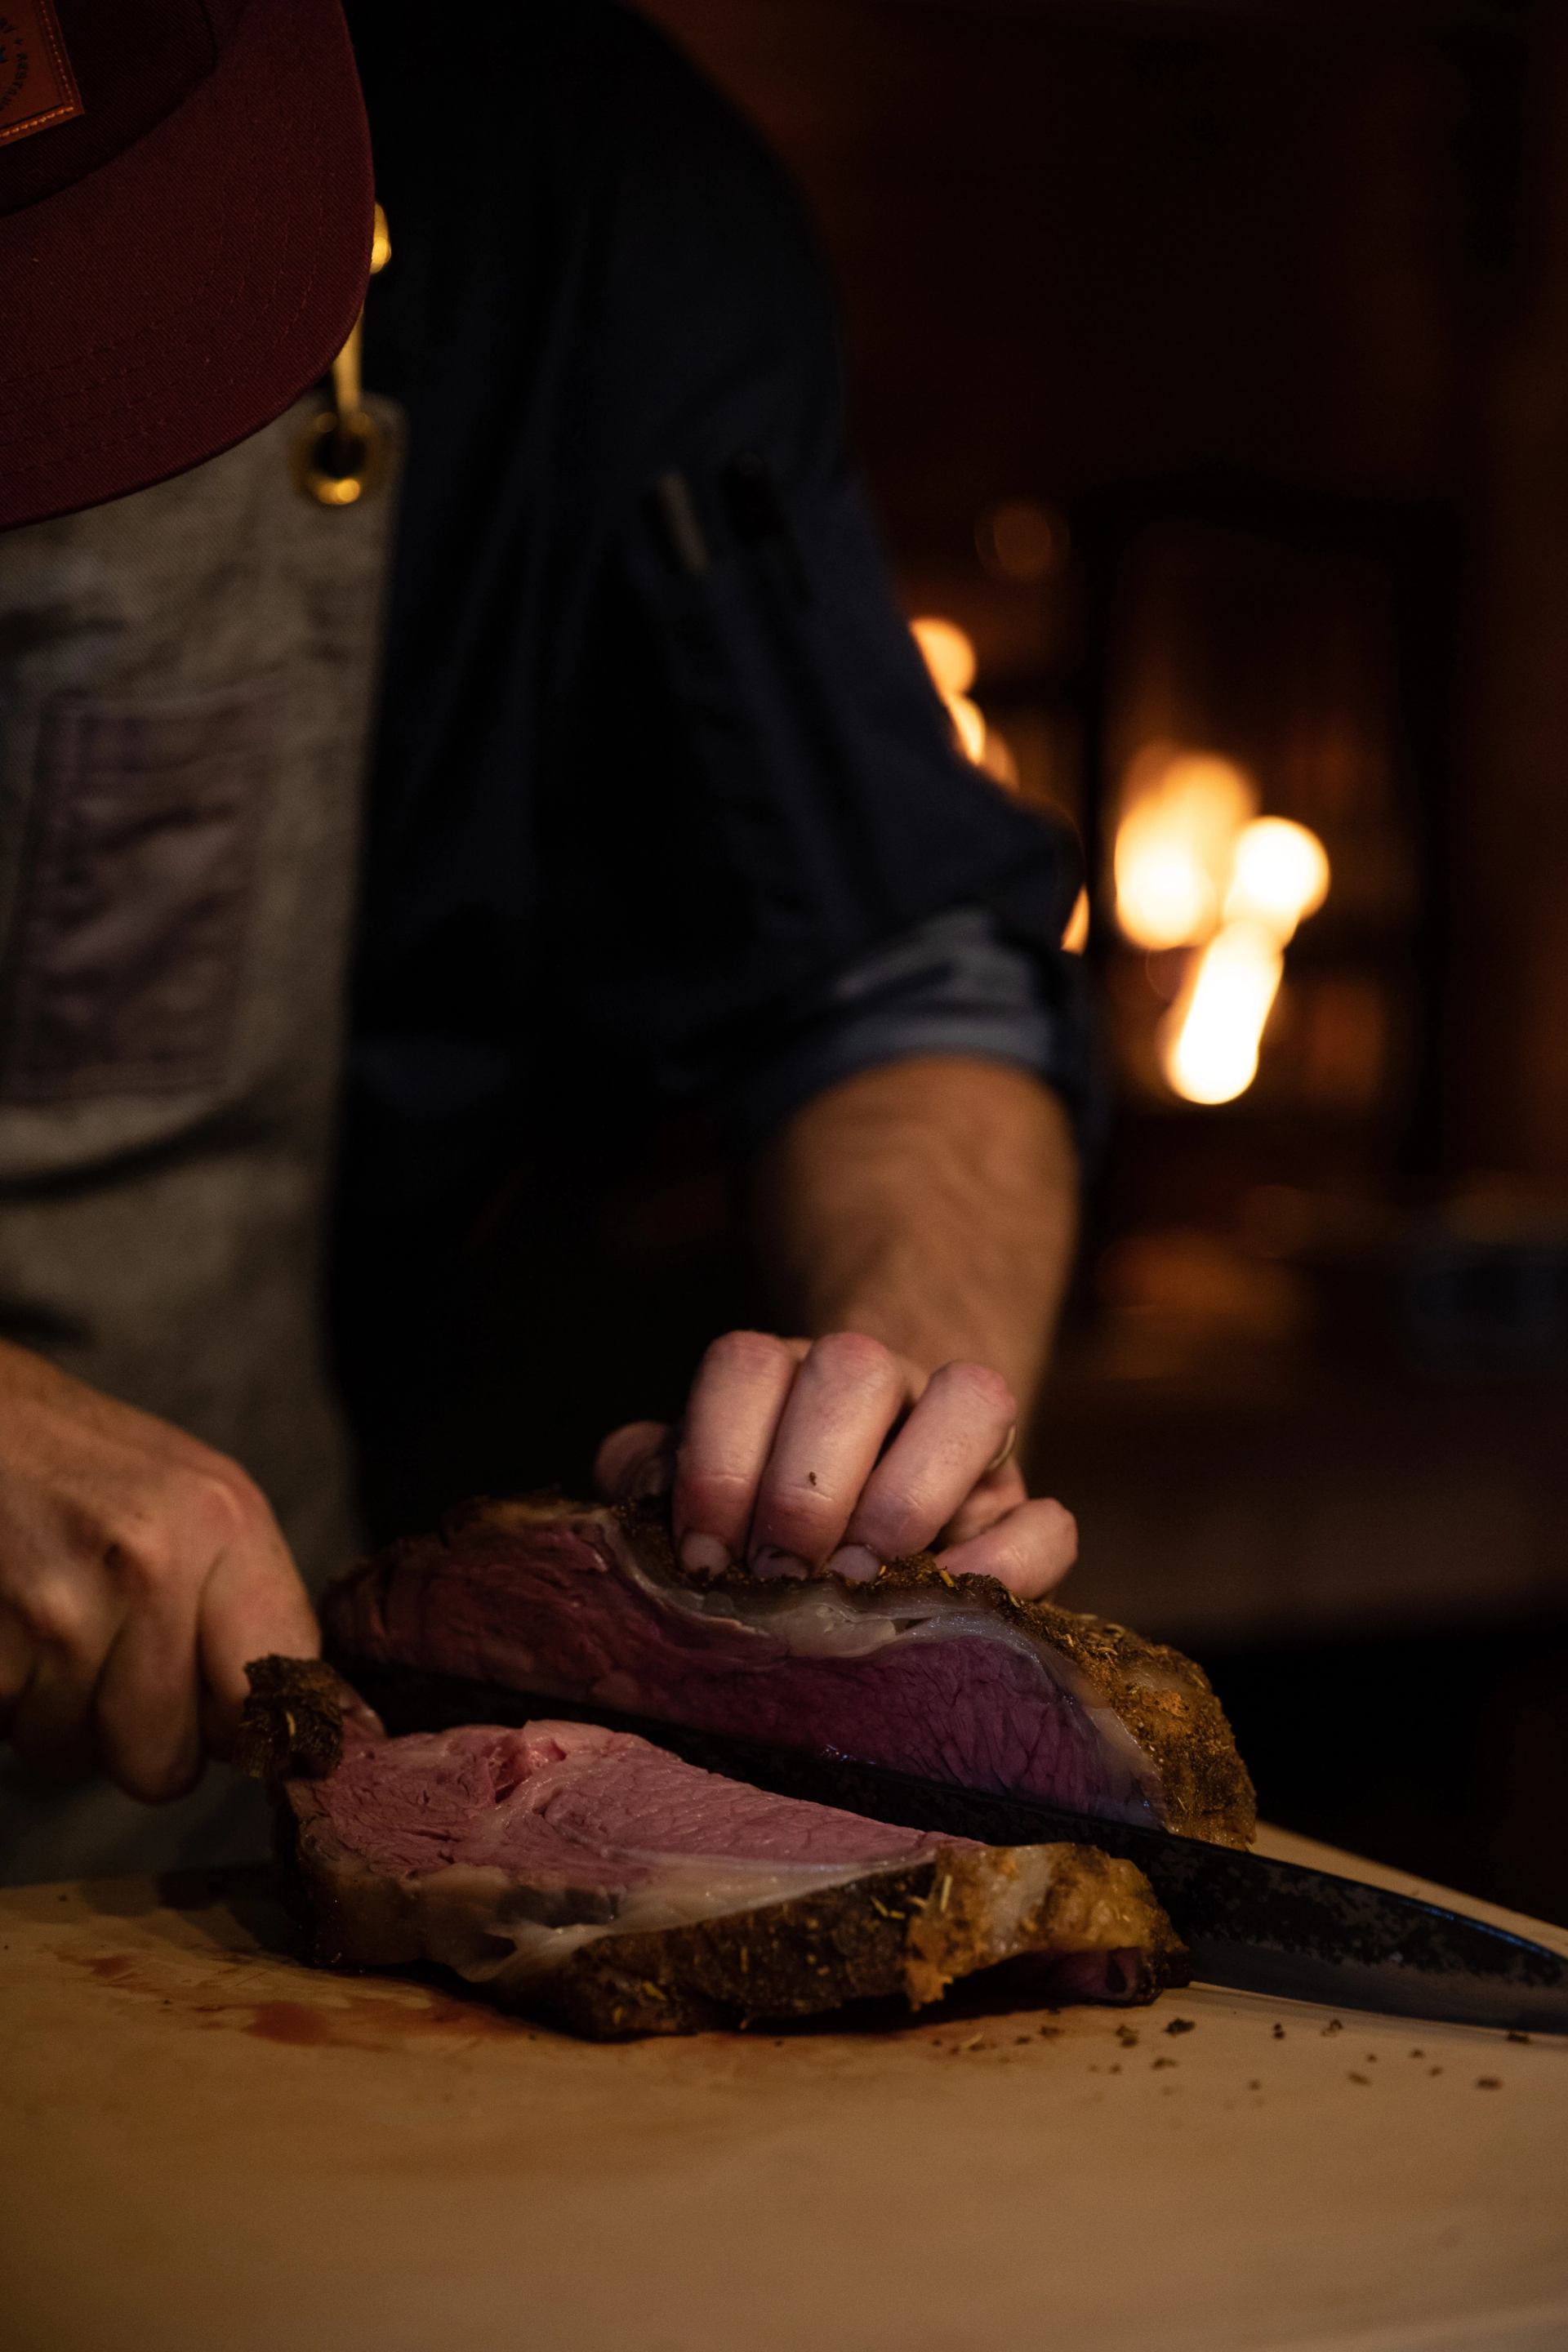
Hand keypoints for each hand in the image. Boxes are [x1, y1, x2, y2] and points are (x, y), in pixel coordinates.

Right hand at [0, 1341, 317, 1800]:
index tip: (245, 1733)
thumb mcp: (196, 1500)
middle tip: (114, 1652)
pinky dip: (10, 1701)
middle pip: (165, 1765)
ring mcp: (54, 1612)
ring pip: (75, 1758)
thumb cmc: (82, 1463)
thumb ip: (255, 1611)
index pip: (278, 1700)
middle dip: (139, 1733)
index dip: (256, 1736)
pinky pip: (12, 1739)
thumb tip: (333, 1729)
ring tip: (53, 1623)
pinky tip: (13, 1630)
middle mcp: (147, 1567)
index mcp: (222, 1524)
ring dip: (63, 1717)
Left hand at [594, 1329, 1076, 1599]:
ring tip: (862, 1580)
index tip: (702, 1558)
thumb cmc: (743, 1523)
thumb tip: (642, 1507)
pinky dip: (1008, 1563)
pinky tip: (950, 1606)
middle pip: (852, 1366)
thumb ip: (651, 1486)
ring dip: (908, 1496)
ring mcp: (957, 1434)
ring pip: (972, 1394)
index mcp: (777, 1373)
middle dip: (807, 1485)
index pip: (744, 1365)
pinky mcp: (1022, 1507)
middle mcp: (871, 1380)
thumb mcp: (685, 1494)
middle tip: (781, 1577)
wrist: (843, 1537)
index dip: (716, 1461)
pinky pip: (1047, 1516)